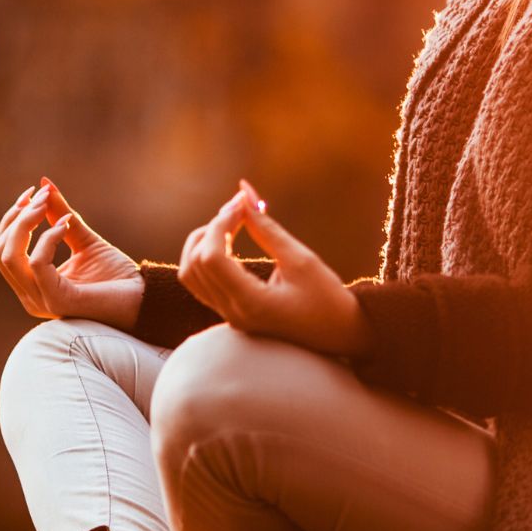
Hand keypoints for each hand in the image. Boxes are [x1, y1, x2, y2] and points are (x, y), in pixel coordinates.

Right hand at [0, 177, 143, 329]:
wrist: (144, 300)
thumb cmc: (117, 276)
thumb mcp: (83, 240)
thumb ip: (61, 216)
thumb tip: (44, 185)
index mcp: (33, 284)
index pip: (3, 250)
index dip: (12, 219)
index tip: (33, 192)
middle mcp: (31, 296)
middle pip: (1, 252)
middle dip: (15, 218)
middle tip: (39, 195)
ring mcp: (41, 301)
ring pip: (11, 257)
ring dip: (26, 223)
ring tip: (46, 204)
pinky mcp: (57, 300)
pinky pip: (37, 263)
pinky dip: (48, 238)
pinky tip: (66, 225)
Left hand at [180, 179, 375, 359]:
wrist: (340, 335)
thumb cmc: (327, 298)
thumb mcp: (301, 259)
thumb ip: (266, 229)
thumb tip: (244, 195)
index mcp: (251, 303)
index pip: (212, 258)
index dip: (220, 224)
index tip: (241, 204)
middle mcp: (233, 314)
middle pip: (195, 264)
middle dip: (211, 229)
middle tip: (239, 208)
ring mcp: (229, 317)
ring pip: (191, 274)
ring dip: (203, 243)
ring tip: (231, 223)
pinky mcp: (231, 314)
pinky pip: (202, 283)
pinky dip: (206, 257)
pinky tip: (228, 240)